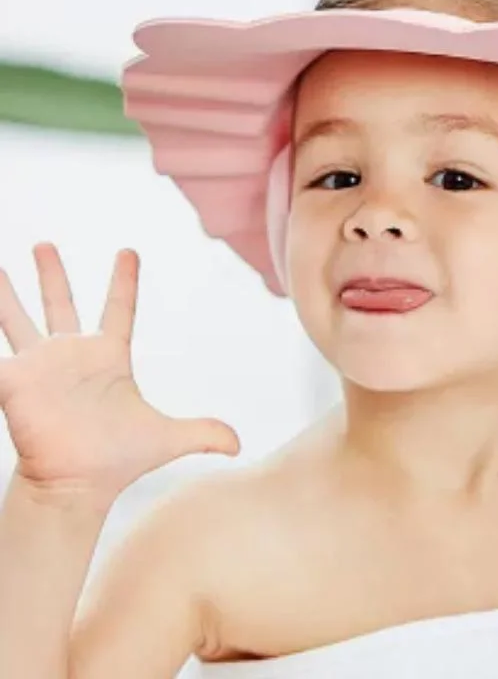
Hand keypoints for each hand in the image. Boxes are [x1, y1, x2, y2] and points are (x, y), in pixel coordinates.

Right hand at [0, 244, 239, 502]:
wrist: (77, 487)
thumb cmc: (118, 462)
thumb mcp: (169, 439)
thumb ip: (204, 433)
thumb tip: (239, 445)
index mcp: (108, 357)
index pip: (119, 309)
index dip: (124, 281)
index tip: (128, 251)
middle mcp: (71, 355)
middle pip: (60, 304)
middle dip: (52, 274)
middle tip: (44, 244)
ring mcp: (39, 367)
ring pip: (17, 319)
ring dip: (5, 293)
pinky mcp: (14, 382)